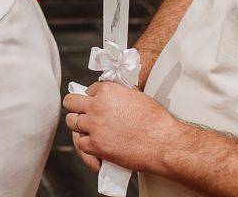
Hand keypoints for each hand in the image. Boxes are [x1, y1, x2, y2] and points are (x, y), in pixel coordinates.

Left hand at [63, 81, 182, 175]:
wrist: (166, 144)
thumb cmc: (158, 122)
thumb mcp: (137, 96)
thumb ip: (119, 94)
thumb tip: (114, 96)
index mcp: (107, 90)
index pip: (89, 90)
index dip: (93, 98)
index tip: (98, 104)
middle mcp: (96, 106)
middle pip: (71, 103)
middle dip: (77, 108)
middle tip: (84, 114)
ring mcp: (94, 126)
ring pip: (72, 122)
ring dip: (80, 126)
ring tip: (89, 130)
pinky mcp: (96, 145)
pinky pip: (80, 144)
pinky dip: (87, 146)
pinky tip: (95, 146)